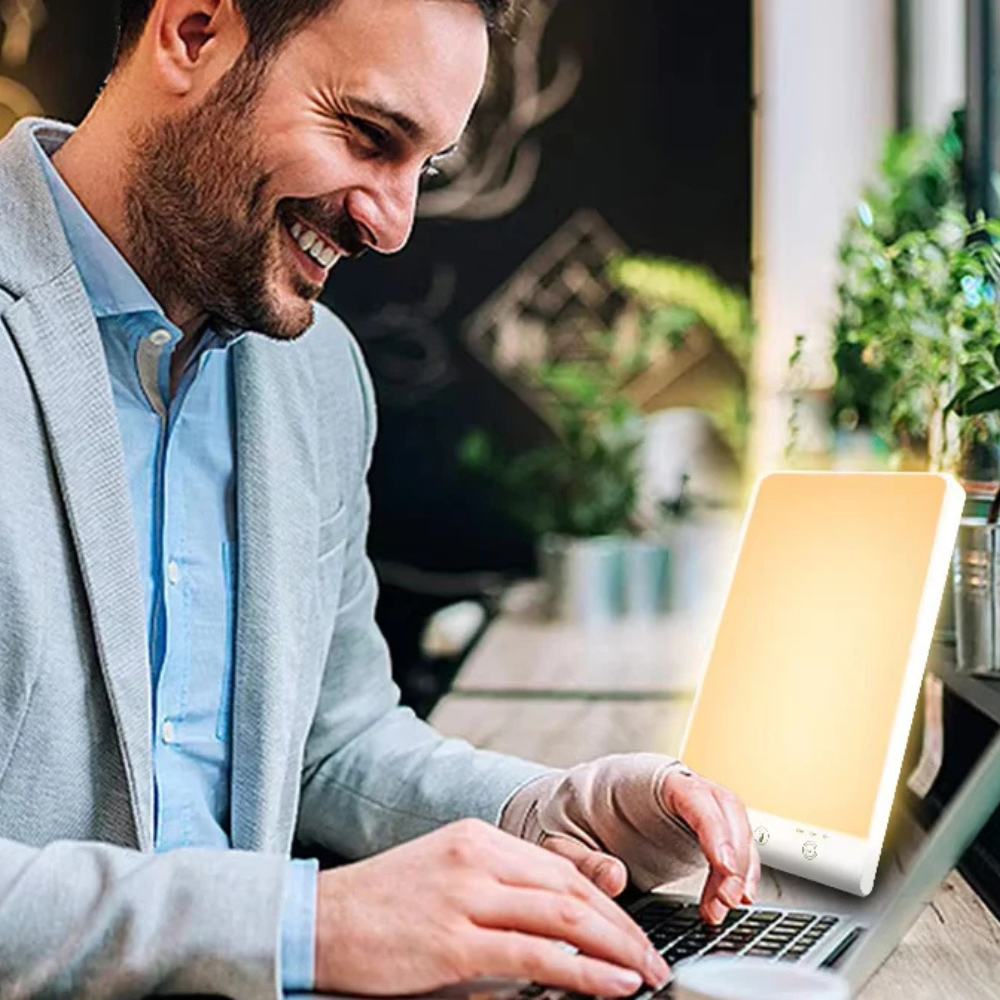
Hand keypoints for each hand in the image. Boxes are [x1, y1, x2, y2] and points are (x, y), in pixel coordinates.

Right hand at [314, 819, 670, 996]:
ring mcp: (467, 897)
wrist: (318, 919)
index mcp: (477, 837)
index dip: (605, 902)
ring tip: (646, 974)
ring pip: (563, 918)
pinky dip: (582, 973)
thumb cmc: (380, 905)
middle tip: (652, 958)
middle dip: (621, 927)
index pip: (559, 868)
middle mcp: (478, 858)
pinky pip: (535, 957)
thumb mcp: (444, 876)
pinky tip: (611, 985)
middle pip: (570, 889)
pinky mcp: (454, 942)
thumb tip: (554, 923)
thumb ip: (497, 889)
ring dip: (615, 949)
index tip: (631, 930)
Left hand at [501, 755, 759, 926]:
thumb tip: (615, 879)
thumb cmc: (566, 813)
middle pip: (723, 807)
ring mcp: (687, 806)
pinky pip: (727, 843)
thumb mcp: (560, 838)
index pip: (691, 792)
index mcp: (641, 777)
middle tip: (726, 899)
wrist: (568, 808)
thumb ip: (584, 859)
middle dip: (734, 854)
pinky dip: (735, 872)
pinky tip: (730, 901)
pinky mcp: (694, 829)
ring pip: (733, 824)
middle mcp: (673, 785)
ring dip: (739, 866)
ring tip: (724, 907)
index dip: (714, 827)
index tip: (723, 864)